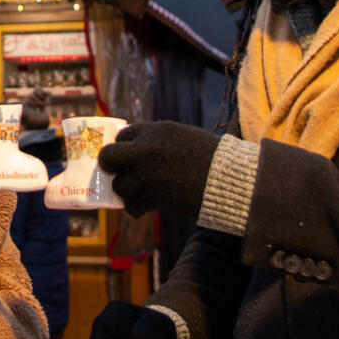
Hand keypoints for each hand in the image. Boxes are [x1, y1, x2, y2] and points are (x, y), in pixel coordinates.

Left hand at [96, 121, 220, 217]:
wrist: (229, 179)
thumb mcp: (182, 136)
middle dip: (109, 165)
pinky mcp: (155, 197)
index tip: (126, 156)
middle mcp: (147, 150)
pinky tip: (145, 205)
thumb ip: (156, 140)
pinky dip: (137, 208)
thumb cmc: (209, 157)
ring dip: (127, 191)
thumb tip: (132, 149)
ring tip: (140, 192)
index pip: (123, 135)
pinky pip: (132, 206)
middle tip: (119, 172)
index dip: (123, 146)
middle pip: (109, 157)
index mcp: (156, 130)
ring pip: (120, 185)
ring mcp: (149, 174)